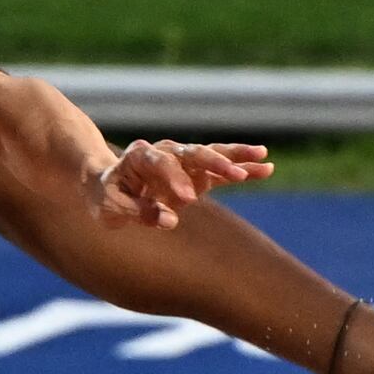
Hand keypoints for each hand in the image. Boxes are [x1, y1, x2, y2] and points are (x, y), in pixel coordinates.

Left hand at [86, 138, 272, 229]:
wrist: (107, 184)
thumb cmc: (107, 197)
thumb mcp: (111, 209)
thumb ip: (137, 213)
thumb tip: (168, 221)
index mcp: (139, 158)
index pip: (160, 164)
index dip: (174, 179)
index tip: (187, 200)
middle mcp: (163, 152)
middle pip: (191, 152)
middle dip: (213, 163)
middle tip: (233, 175)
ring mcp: (182, 160)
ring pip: (212, 154)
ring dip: (236, 157)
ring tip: (261, 157)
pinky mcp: (196, 172)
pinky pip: (222, 169)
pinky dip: (242, 167)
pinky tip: (266, 167)